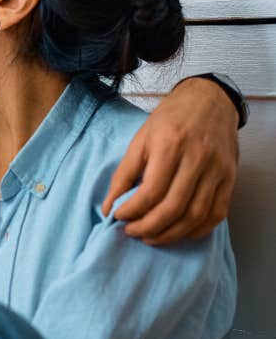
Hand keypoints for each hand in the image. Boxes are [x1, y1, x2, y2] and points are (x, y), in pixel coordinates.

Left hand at [102, 77, 238, 244]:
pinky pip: (217, 213)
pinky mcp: (230, 178)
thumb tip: (108, 207)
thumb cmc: (169, 120)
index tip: (117, 217)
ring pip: (196, 215)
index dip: (132, 211)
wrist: (209, 101)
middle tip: (132, 232)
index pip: (150, 191)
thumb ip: (124, 174)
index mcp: (170, 146)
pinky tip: (179, 232)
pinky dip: (197, 229)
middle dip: (149, 227)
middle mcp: (197, 159)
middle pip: (173, 208)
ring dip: (171, 234)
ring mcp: (217, 170)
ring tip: (150, 237)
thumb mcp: (140, 140)